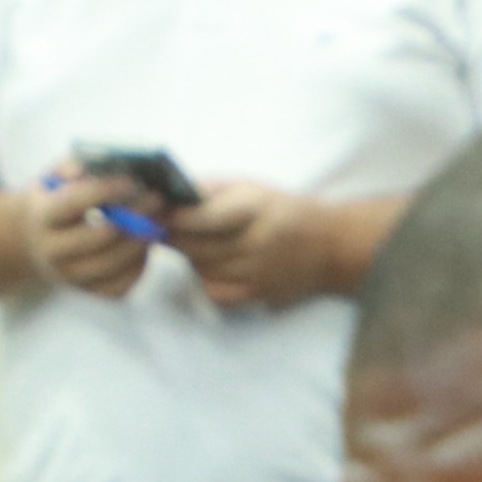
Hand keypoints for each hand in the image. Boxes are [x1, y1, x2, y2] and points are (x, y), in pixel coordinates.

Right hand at [25, 164, 154, 297]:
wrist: (31, 240)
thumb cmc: (52, 199)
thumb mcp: (53, 176)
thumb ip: (75, 166)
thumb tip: (104, 165)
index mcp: (42, 217)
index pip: (74, 203)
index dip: (104, 190)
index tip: (131, 180)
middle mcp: (52, 251)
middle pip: (98, 237)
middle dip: (132, 216)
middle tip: (156, 200)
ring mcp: (69, 276)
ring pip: (112, 264)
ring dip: (140, 242)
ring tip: (157, 222)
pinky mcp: (86, 292)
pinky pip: (119, 286)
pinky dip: (138, 267)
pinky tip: (145, 246)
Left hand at [163, 179, 350, 307]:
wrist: (328, 247)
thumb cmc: (283, 210)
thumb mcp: (252, 186)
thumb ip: (211, 190)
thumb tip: (169, 195)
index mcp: (255, 209)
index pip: (205, 217)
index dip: (175, 217)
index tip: (153, 212)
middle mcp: (256, 243)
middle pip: (196, 247)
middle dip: (172, 236)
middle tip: (158, 226)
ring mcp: (255, 273)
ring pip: (201, 269)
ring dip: (188, 255)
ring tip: (191, 240)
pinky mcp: (255, 295)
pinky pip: (213, 290)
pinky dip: (204, 276)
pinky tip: (211, 263)